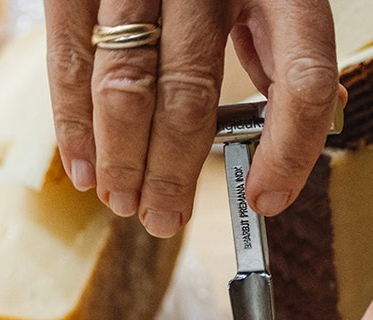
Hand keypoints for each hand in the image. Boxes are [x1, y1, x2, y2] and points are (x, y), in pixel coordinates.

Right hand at [44, 0, 342, 236]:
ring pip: (126, 86)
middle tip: (163, 220)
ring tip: (123, 202)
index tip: (266, 201)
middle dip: (173, 174)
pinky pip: (71, 56)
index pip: (302, 79)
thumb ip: (280, 46)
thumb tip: (300, 128)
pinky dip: (73, 123)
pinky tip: (81, 167)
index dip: (289, 151)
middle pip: (191, 96)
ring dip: (121, 159)